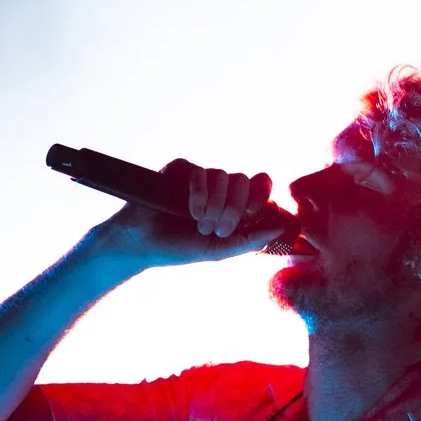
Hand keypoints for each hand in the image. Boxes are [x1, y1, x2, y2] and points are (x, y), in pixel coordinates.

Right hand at [89, 161, 283, 267]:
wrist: (141, 244)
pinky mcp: (181, 170)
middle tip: (219, 229)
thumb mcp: (220, 250)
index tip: (254, 216)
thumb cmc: (179, 249)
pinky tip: (191, 212)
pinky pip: (201, 172)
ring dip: (216, 205)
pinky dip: (200, 194)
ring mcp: (200, 178)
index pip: (260, 187)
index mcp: (232, 205)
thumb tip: (279, 228)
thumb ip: (250, 241)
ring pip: (224, 176)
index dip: (262, 197)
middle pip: (244, 180)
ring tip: (201, 225)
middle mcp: (219, 189)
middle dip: (235, 208)